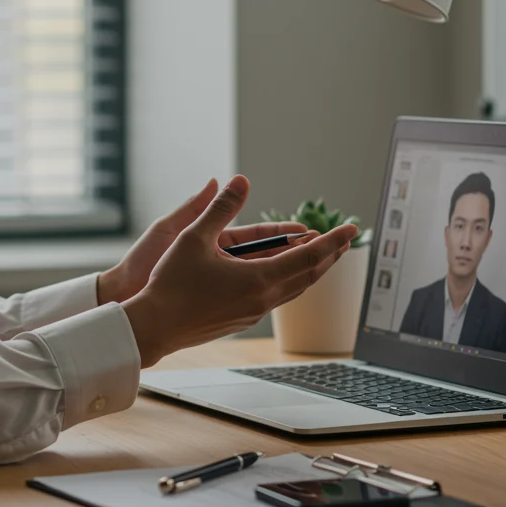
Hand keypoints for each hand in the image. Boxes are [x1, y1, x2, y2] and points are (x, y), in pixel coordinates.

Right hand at [121, 175, 358, 367]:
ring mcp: (253, 312)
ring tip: (321, 254)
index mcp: (258, 279)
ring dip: (310, 269)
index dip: (333, 241)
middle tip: (345, 239)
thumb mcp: (194, 236)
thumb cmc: (172, 282)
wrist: (155, 326)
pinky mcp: (241, 318)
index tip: (351, 229)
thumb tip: (240, 180)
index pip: (308, 257)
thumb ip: (221, 207)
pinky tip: (283, 273)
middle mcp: (262, 299)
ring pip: (293, 288)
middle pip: (308, 275)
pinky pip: (276, 295)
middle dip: (329, 255)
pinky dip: (289, 279)